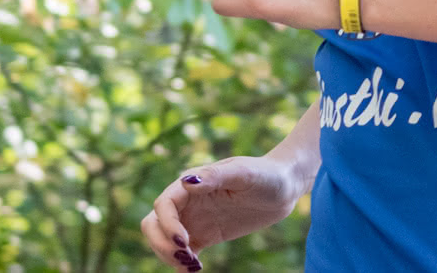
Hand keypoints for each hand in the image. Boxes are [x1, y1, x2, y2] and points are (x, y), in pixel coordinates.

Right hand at [139, 155, 303, 269]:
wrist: (283, 188)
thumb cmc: (265, 174)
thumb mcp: (244, 173)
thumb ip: (215, 176)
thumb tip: (186, 182)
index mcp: (193, 182)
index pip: (163, 204)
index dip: (166, 225)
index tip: (184, 242)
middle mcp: (188, 201)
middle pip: (154, 223)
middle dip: (160, 243)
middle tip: (184, 257)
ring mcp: (195, 219)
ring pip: (164, 240)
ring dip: (169, 256)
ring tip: (193, 267)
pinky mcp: (205, 235)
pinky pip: (183, 252)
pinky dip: (182, 264)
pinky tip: (195, 270)